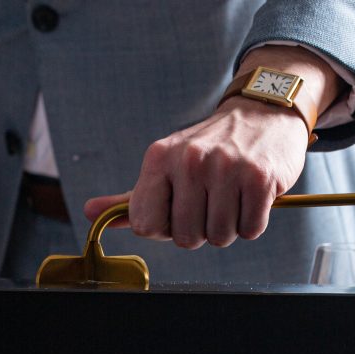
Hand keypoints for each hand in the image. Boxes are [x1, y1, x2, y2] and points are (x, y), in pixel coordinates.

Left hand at [84, 45, 340, 249]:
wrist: (262, 113)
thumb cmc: (210, 149)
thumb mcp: (166, 164)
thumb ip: (132, 196)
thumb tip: (91, 213)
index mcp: (159, 158)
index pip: (146, 226)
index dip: (165, 228)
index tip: (178, 209)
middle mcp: (190, 160)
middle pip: (186, 238)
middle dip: (200, 231)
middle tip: (211, 203)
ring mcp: (227, 168)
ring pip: (220, 238)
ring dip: (229, 227)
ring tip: (232, 198)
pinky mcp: (260, 178)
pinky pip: (250, 229)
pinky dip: (252, 222)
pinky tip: (251, 196)